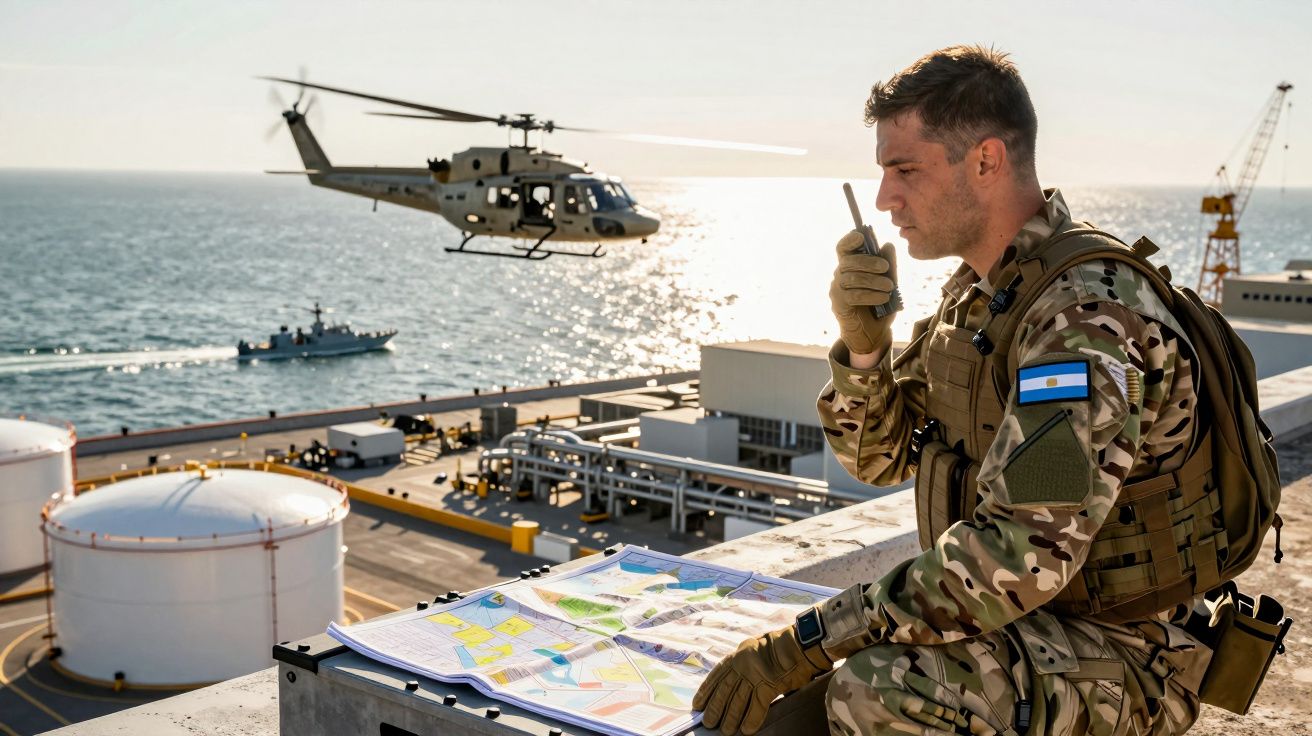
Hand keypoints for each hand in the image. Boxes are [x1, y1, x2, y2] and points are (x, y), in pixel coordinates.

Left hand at [692, 622, 830, 735]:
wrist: (798, 644)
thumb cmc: (779, 645)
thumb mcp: (753, 648)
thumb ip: (743, 661)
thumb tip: (735, 677)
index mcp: (737, 655)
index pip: (716, 676)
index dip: (706, 691)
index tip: (697, 704)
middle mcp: (742, 665)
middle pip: (724, 691)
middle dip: (715, 708)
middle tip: (708, 723)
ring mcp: (755, 675)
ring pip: (738, 701)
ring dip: (731, 718)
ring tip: (726, 730)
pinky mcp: (769, 685)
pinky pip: (758, 706)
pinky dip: (751, 719)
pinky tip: (746, 730)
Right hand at [829, 230, 898, 356]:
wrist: (873, 333)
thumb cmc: (879, 306)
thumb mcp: (889, 283)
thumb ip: (889, 265)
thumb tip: (888, 244)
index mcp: (850, 266)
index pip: (843, 248)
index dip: (849, 240)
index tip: (862, 236)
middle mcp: (840, 275)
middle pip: (848, 261)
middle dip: (868, 262)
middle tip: (885, 267)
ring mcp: (837, 290)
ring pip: (852, 278)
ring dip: (873, 281)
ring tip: (890, 287)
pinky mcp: (839, 305)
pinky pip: (854, 296)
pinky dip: (871, 295)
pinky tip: (884, 297)